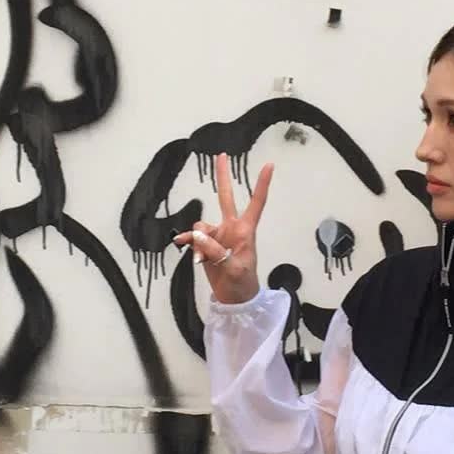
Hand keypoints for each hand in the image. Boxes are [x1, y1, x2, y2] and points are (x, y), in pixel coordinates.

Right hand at [172, 152, 273, 305]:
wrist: (233, 298)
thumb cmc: (242, 283)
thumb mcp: (233, 269)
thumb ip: (216, 251)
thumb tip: (198, 234)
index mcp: (245, 231)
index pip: (256, 203)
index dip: (262, 184)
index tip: (269, 165)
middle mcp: (231, 228)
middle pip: (226, 197)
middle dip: (222, 176)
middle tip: (221, 155)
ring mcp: (217, 235)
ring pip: (201, 224)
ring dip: (198, 238)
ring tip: (202, 258)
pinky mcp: (205, 244)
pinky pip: (192, 237)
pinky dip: (188, 242)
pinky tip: (184, 246)